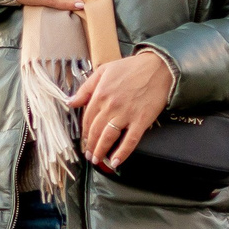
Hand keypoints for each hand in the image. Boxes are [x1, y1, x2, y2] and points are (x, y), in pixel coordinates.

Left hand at [69, 50, 173, 169]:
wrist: (158, 67)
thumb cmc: (131, 68)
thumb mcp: (103, 71)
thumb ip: (85, 88)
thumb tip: (70, 102)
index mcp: (100, 94)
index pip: (87, 119)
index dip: (84, 132)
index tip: (85, 140)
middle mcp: (111, 106)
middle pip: (95, 131)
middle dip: (90, 146)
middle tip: (89, 154)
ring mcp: (126, 114)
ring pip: (108, 138)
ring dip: (101, 151)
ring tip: (98, 160)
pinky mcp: (141, 120)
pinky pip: (130, 140)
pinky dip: (122, 153)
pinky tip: (116, 161)